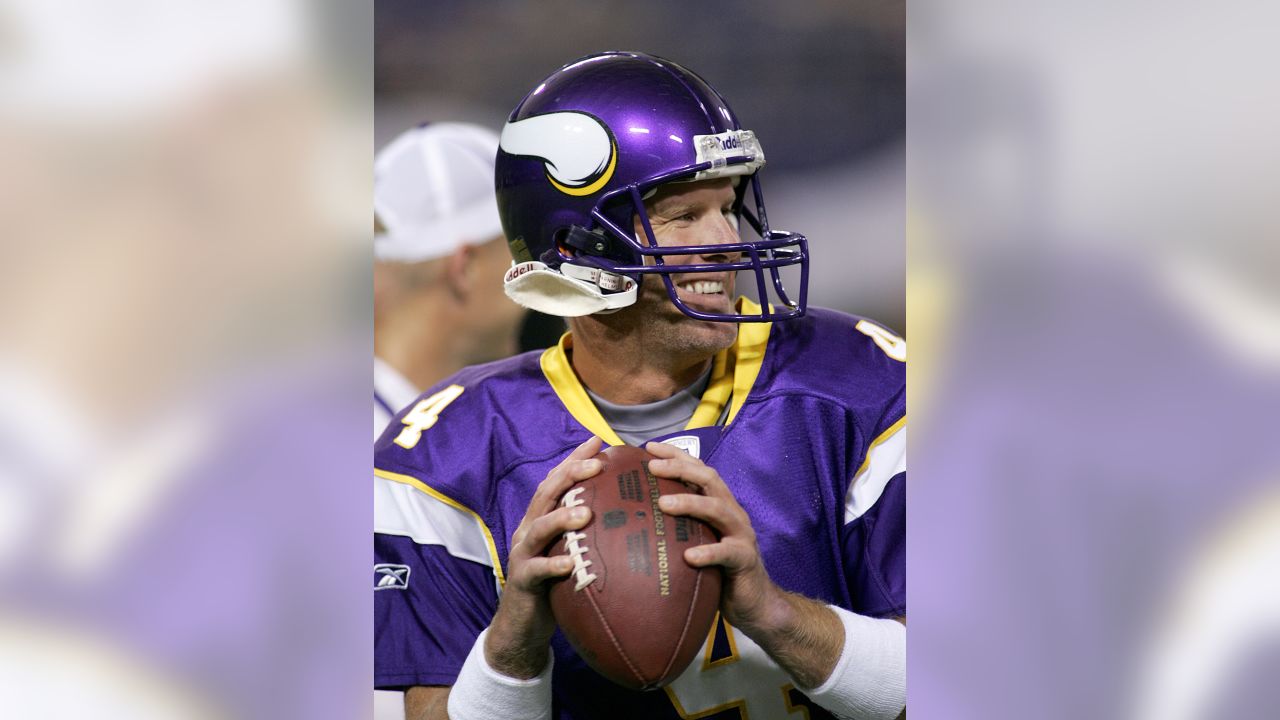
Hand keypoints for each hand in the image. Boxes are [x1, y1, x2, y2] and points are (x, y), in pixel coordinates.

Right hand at [485, 436, 603, 677]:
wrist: (522, 627)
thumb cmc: (554, 587)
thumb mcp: (571, 553)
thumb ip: (588, 534)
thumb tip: (630, 517)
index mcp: (541, 519)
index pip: (557, 482)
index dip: (574, 460)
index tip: (598, 441)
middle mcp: (528, 530)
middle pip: (546, 494)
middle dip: (570, 475)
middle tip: (597, 465)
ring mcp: (522, 554)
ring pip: (538, 529)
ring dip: (561, 518)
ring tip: (586, 512)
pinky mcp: (522, 582)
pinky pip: (536, 571)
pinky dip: (552, 566)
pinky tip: (570, 563)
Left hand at [644, 440, 778, 632]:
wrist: (754, 602)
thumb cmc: (718, 570)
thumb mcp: (697, 540)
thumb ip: (678, 525)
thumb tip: (635, 516)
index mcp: (719, 503)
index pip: (698, 470)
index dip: (676, 455)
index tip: (649, 447)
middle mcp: (731, 512)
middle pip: (708, 479)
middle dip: (680, 469)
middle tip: (652, 467)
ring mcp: (741, 534)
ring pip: (717, 509)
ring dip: (690, 503)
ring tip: (663, 503)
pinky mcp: (744, 560)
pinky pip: (726, 553)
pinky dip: (708, 552)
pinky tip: (689, 556)